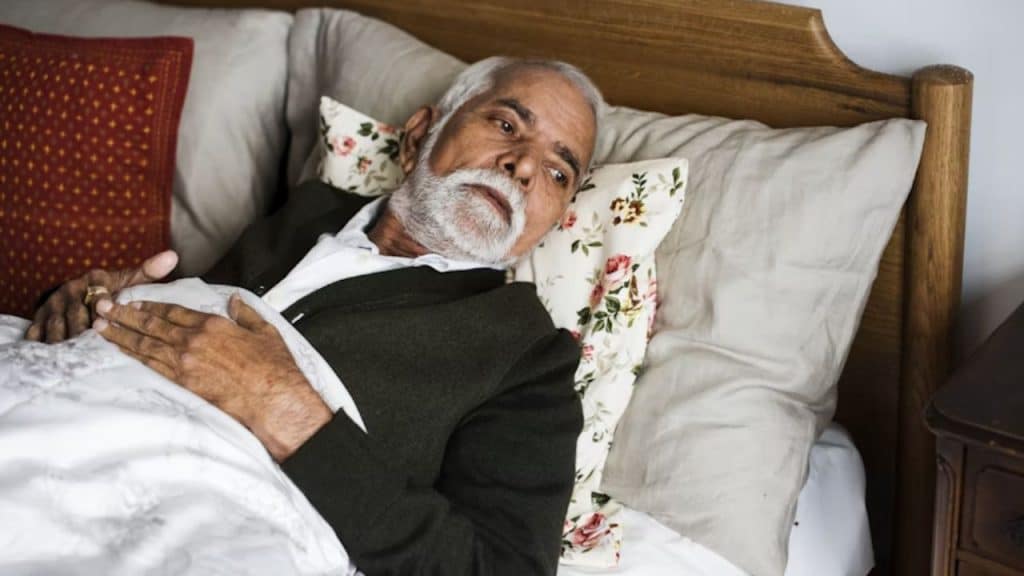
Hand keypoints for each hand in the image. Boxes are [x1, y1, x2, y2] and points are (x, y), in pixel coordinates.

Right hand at [25, 250, 178, 342]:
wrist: (76, 290)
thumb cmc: (110, 288)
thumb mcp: (126, 278)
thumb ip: (147, 272)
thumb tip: (172, 256)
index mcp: (93, 281)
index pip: (98, 294)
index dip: (103, 306)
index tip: (108, 318)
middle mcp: (71, 291)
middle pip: (77, 314)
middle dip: (84, 331)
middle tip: (95, 347)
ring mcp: (53, 305)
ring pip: (57, 326)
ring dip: (65, 341)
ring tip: (75, 357)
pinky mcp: (39, 317)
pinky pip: (37, 332)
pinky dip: (42, 345)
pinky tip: (50, 359)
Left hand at [94, 294, 331, 460]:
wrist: (273, 399)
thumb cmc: (274, 367)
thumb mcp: (265, 331)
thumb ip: (246, 313)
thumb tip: (235, 301)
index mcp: (213, 324)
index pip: (174, 310)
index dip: (151, 304)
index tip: (134, 300)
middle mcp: (194, 340)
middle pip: (152, 324)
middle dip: (125, 315)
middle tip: (103, 307)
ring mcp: (186, 362)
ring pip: (146, 345)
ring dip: (121, 334)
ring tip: (100, 327)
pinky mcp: (184, 383)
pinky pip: (152, 366)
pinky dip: (133, 356)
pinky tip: (121, 350)